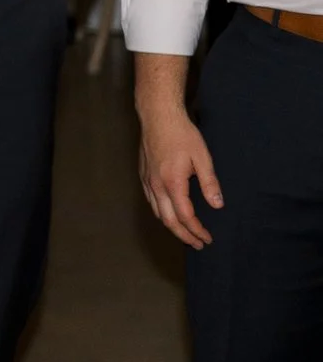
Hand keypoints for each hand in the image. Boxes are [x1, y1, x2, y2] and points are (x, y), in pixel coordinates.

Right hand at [139, 100, 220, 247]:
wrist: (158, 117)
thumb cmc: (182, 134)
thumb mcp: (202, 157)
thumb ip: (209, 183)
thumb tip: (217, 205)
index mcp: (173, 183)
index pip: (185, 216)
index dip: (197, 230)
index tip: (207, 239)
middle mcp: (157, 186)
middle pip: (168, 220)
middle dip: (184, 235)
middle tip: (198, 244)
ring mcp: (148, 181)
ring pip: (157, 213)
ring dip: (172, 226)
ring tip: (186, 233)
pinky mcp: (144, 175)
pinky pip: (151, 202)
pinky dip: (162, 214)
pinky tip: (170, 213)